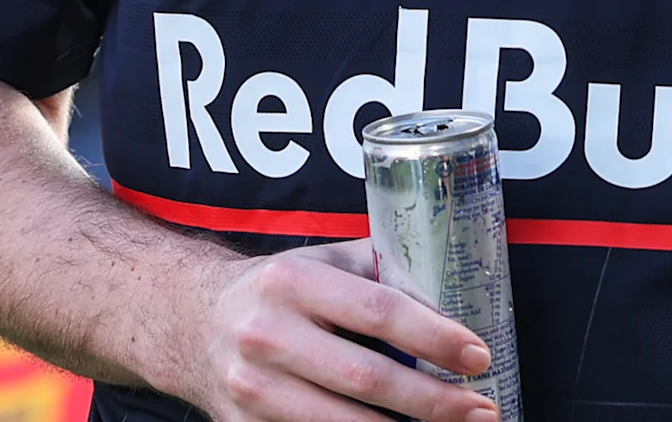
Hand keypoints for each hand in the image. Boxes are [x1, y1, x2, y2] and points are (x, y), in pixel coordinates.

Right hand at [175, 239, 498, 421]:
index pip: (379, 311)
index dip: (435, 338)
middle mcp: (266, 336)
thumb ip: (381, 274)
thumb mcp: (323, 264)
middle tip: (481, 409)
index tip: (478, 356)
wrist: (190, 322)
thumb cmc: (276, 290)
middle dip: (433, 401)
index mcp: (293, 282)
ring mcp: (252, 389)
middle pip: (367, 378)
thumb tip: (454, 300)